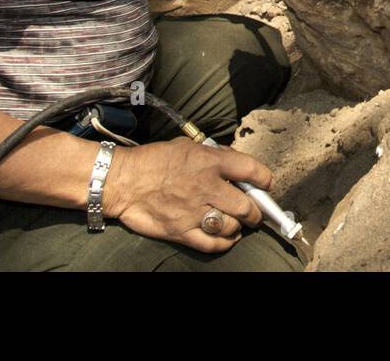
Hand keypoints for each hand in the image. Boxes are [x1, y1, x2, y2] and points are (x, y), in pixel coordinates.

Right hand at [102, 137, 274, 252]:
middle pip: (246, 206)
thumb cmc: (154, 159)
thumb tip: (235, 160)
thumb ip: (214, 153)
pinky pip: (212, 244)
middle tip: (255, 212)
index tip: (266, 184)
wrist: (123, 180)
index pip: (251, 170)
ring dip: (238, 227)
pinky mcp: (181, 231)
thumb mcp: (187, 145)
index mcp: (210, 162)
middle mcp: (206, 187)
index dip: (265, 179)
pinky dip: (225, 243)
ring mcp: (194, 212)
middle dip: (256, 212)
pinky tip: (227, 238)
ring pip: (231, 227)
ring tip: (237, 223)